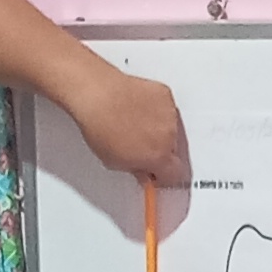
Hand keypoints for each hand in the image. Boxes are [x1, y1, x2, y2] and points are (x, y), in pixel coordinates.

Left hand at [72, 67, 189, 187]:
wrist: (97, 95)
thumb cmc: (101, 126)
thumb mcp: (114, 161)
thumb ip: (136, 169)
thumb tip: (142, 170)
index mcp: (159, 157)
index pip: (175, 176)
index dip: (163, 177)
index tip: (155, 175)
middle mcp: (169, 135)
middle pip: (174, 152)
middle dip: (160, 153)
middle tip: (141, 149)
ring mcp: (169, 113)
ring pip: (172, 130)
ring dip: (159, 132)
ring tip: (136, 127)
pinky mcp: (164, 95)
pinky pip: (166, 109)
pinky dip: (156, 112)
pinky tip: (138, 111)